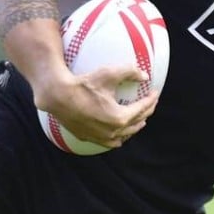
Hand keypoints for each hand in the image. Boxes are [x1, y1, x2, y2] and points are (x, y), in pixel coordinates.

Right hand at [38, 64, 158, 147]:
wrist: (58, 95)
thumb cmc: (84, 84)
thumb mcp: (109, 73)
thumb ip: (130, 72)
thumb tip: (144, 75)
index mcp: (120, 117)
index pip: (142, 109)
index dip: (151, 100)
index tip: (155, 92)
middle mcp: (112, 131)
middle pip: (136, 124)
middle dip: (146, 113)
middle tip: (149, 104)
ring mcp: (100, 137)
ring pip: (123, 136)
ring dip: (133, 128)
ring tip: (138, 121)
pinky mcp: (88, 137)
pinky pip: (109, 141)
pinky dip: (117, 136)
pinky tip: (117, 133)